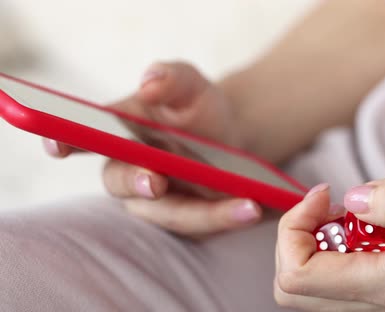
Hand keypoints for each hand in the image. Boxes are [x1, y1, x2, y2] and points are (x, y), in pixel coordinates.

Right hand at [42, 62, 262, 237]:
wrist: (230, 136)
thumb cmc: (197, 107)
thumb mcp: (189, 84)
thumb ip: (170, 77)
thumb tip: (150, 80)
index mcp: (118, 133)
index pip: (84, 138)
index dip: (65, 141)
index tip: (57, 144)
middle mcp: (129, 171)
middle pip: (121, 183)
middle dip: (137, 184)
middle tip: (156, 181)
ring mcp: (156, 201)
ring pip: (169, 213)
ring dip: (205, 212)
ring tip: (247, 204)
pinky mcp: (184, 219)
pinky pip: (200, 224)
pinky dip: (226, 217)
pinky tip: (254, 207)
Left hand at [275, 172, 384, 310]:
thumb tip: (351, 200)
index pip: (297, 276)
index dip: (294, 230)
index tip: (325, 195)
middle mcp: (384, 299)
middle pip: (296, 287)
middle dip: (299, 237)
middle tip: (331, 201)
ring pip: (315, 282)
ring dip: (320, 239)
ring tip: (355, 209)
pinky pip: (343, 272)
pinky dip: (341, 242)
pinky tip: (372, 220)